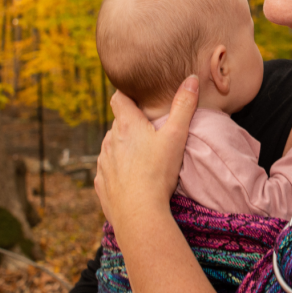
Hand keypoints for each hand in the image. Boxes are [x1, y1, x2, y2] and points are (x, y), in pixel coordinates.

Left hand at [94, 76, 199, 228]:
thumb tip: (191, 78)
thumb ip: (184, 106)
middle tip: (149, 131)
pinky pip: (108, 170)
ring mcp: (103, 162)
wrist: (138, 214)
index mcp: (126, 125)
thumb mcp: (176, 136)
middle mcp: (109, 140)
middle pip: (118, 124)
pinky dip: (117, 170)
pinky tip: (131, 178)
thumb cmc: (158, 172)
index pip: (119, 98)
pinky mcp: (101, 183)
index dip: (127, 95)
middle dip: (130, 125)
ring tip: (142, 157)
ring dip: (123, 148)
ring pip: (111, 147)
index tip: (138, 98)